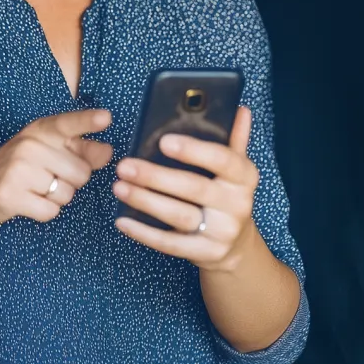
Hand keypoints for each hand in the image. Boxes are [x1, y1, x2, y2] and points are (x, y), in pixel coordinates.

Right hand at [0, 108, 113, 232]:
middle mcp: (29, 144)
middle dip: (72, 182)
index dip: (87, 121)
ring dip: (57, 198)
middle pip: (81, 172)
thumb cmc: (20, 169)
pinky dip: (44, 212)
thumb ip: (80, 150)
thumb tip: (107, 151)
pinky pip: (51, 211)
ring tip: (35, 190)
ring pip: (67, 194)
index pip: (68, 123)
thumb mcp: (48, 151)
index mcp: (40, 130)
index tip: (106, 117)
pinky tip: (28, 202)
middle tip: (46, 178)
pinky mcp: (10, 194)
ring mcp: (17, 168)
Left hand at [112, 105, 258, 272]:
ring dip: (145, 201)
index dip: (194, 150)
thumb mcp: (235, 170)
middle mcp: (238, 205)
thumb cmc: (226, 196)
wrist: (237, 246)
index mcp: (245, 177)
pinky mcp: (205, 254)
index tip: (163, 140)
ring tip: (119, 187)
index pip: (223, 159)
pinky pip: (171, 244)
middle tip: (125, 165)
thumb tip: (239, 109)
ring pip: (179, 215)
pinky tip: (122, 220)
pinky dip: (144, 233)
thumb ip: (234, 139)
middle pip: (193, 187)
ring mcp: (222, 232)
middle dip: (155, 176)